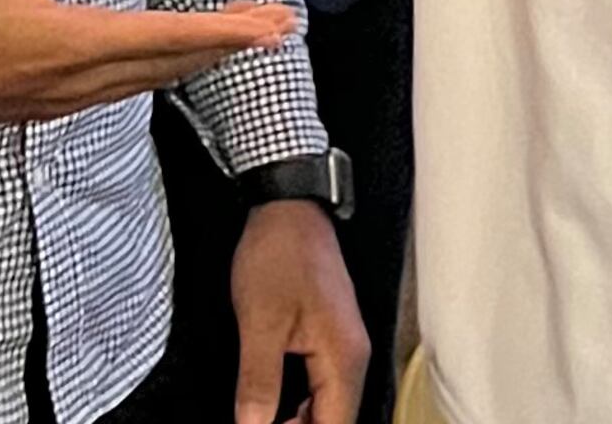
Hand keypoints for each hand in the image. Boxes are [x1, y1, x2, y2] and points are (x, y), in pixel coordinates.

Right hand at [0, 0, 296, 132]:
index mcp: (66, 45)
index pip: (162, 38)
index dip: (220, 32)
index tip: (267, 28)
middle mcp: (73, 80)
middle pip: (168, 64)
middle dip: (225, 45)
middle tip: (277, 28)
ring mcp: (58, 97)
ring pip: (146, 80)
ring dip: (194, 60)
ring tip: (233, 42)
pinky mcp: (42, 102)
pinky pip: (118, 88)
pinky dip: (156, 71)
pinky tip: (158, 63)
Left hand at [233, 197, 369, 423]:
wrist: (289, 208)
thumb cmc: (278, 256)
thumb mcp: (259, 323)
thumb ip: (259, 383)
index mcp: (343, 358)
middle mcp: (352, 357)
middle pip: (334, 419)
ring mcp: (344, 347)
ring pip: (328, 406)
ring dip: (298, 421)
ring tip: (260, 418)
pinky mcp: (331, 338)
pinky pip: (321, 386)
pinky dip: (299, 404)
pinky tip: (272, 405)